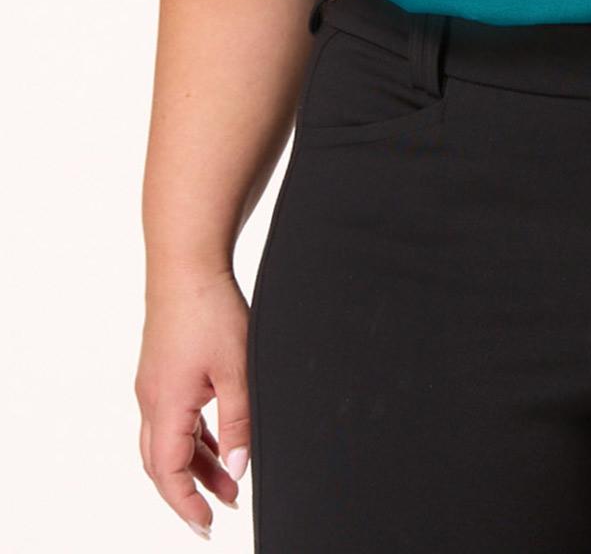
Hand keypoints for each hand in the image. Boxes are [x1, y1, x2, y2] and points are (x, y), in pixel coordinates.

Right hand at [135, 268, 251, 537]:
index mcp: (166, 404)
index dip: (187, 503)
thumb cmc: (210, 309)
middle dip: (190, 492)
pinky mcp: (162, 370)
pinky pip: (173, 418)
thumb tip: (239, 468)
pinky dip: (194, 437)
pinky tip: (218, 441)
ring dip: (196, 464)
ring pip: (169, 440)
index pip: (168, 472)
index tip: (207, 526)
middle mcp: (152, 398)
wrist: (186, 264)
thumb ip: (239, 422)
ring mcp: (154, 384)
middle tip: (218, 512)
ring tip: (229, 482)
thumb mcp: (237, 369)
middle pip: (162, 462)